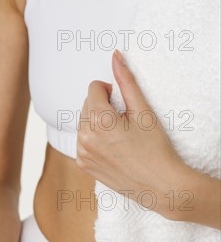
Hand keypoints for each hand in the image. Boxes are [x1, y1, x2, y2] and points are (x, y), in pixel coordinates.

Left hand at [76, 50, 187, 216]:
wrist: (158, 185)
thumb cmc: (155, 149)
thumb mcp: (143, 111)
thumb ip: (126, 82)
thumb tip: (115, 56)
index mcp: (99, 120)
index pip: (93, 88)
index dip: (109, 90)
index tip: (123, 103)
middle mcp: (85, 136)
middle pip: (86, 104)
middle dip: (103, 106)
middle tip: (124, 122)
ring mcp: (82, 152)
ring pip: (83, 122)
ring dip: (97, 122)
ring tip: (119, 135)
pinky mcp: (83, 164)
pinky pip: (82, 141)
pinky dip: (93, 139)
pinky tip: (112, 147)